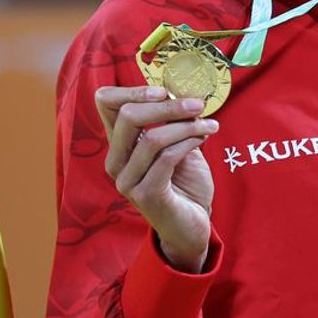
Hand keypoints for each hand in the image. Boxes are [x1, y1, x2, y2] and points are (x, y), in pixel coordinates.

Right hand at [95, 86, 218, 272]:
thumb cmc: (185, 185)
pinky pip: (166, 158)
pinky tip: (204, 138)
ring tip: (210, 124)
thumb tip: (184, 94)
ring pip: (151, 138)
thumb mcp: (180, 147)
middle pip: (128, 116)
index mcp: (120, 145)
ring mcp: (127, 180)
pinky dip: (188, 142)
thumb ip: (174, 124)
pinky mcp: (146, 195)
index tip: (164, 90)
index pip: (106, 104)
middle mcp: (116, 162)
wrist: (192, 226)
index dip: (131, 90)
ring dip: (186, 126)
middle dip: (167, 106)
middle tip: (198, 104)